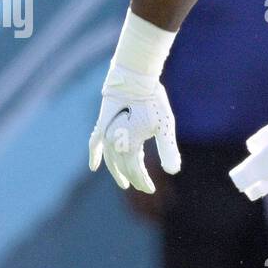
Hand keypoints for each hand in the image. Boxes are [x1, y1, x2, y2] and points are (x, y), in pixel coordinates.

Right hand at [88, 65, 180, 192]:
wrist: (134, 78)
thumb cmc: (152, 101)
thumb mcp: (165, 126)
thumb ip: (168, 149)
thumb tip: (174, 172)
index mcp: (128, 146)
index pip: (134, 171)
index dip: (143, 182)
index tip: (152, 190)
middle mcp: (114, 143)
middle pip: (122, 167)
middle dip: (133, 178)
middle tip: (142, 187)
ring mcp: (106, 133)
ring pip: (110, 158)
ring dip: (116, 170)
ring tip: (123, 179)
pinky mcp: (103, 124)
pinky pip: (95, 143)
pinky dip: (95, 155)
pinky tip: (94, 166)